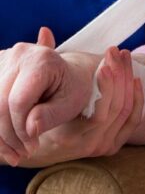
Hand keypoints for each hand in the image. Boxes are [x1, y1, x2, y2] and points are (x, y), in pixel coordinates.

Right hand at [0, 28, 95, 165]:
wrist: (69, 75)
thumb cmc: (73, 90)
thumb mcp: (70, 104)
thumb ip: (50, 116)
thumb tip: (29, 128)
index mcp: (42, 59)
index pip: (18, 101)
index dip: (21, 130)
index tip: (33, 146)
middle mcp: (20, 54)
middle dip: (9, 136)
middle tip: (24, 153)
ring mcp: (5, 59)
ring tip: (16, 153)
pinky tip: (7, 144)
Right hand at [16, 44, 142, 166]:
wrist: (48, 137)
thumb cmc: (43, 107)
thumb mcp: (41, 91)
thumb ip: (45, 64)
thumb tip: (45, 32)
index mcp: (68, 136)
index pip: (99, 113)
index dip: (107, 85)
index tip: (106, 61)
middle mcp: (88, 145)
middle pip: (116, 108)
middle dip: (120, 75)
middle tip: (115, 51)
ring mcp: (102, 146)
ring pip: (126, 110)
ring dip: (129, 79)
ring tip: (124, 55)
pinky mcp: (114, 144)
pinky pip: (133, 119)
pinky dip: (138, 98)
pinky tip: (135, 78)